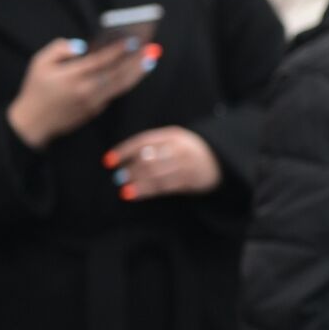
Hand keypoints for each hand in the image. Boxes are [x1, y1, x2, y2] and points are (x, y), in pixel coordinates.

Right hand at [7, 38, 152, 149]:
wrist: (32, 124)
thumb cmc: (35, 90)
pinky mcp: (95, 110)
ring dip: (138, 72)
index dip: (118, 50)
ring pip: (121, 85)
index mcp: (72, 77)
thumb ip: (59, 49)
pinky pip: (114, 94)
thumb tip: (82, 46)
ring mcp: (93, 102)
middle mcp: (86, 90)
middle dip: (136, 60)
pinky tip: (135, 72)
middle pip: (117, 73)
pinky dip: (126, 82)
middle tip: (151, 47)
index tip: (133, 39)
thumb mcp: (38, 63)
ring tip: (150, 59)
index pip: (101, 60)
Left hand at [105, 127, 222, 200]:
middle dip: (132, 169)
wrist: (220, 159)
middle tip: (118, 177)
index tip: (108, 161)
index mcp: (171, 135)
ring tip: (123, 189)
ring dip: (137, 182)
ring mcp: (185, 164)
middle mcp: (178, 148)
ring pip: (155, 174)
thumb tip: (125, 163)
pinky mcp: (189, 179)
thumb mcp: (174, 142)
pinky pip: (164, 186)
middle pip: (149, 158)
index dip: (124, 151)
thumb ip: (153, 149)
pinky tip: (133, 194)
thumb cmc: (188, 151)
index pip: (143, 141)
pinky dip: (146, 191)